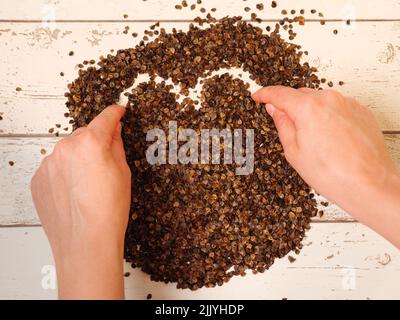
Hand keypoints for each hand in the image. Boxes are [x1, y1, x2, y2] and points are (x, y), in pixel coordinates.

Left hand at [31, 105, 130, 298]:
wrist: (86, 242)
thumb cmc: (108, 211)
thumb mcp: (123, 173)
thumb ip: (116, 145)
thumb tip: (113, 130)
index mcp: (90, 142)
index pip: (105, 118)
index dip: (115, 113)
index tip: (119, 110)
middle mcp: (65, 148)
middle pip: (84, 135)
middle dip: (96, 142)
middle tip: (106, 163)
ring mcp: (48, 164)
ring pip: (68, 151)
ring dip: (79, 159)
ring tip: (89, 184)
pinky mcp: (38, 180)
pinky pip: (55, 167)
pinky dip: (65, 173)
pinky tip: (75, 192)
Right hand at [253, 87, 399, 247]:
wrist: (369, 184)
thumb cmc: (332, 173)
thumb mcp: (294, 152)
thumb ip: (282, 124)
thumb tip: (275, 109)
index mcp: (308, 108)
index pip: (280, 93)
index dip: (265, 94)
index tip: (258, 96)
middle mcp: (329, 99)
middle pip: (300, 95)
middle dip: (290, 106)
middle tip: (285, 125)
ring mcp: (348, 104)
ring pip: (320, 100)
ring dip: (310, 111)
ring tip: (312, 138)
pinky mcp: (361, 112)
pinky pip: (338, 107)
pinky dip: (328, 116)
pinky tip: (329, 137)